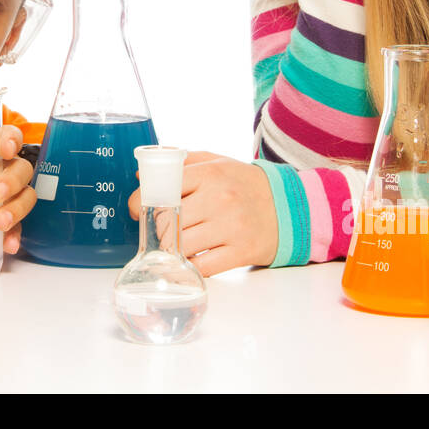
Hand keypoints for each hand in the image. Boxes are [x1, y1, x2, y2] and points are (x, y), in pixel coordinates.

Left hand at [0, 124, 35, 254]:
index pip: (6, 136)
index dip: (10, 139)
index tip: (7, 147)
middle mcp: (2, 168)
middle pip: (20, 169)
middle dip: (11, 181)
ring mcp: (8, 194)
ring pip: (26, 196)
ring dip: (17, 208)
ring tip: (0, 222)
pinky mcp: (6, 216)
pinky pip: (20, 225)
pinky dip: (16, 235)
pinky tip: (8, 244)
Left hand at [126, 151, 277, 276]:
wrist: (290, 207)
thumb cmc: (245, 184)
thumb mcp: (217, 163)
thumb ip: (181, 163)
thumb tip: (142, 173)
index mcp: (211, 174)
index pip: (164, 187)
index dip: (143, 200)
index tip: (138, 209)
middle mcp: (220, 199)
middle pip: (168, 220)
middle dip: (156, 228)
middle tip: (156, 230)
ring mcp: (231, 227)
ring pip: (181, 245)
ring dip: (170, 249)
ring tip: (171, 245)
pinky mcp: (241, 252)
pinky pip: (202, 266)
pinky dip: (189, 266)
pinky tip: (188, 259)